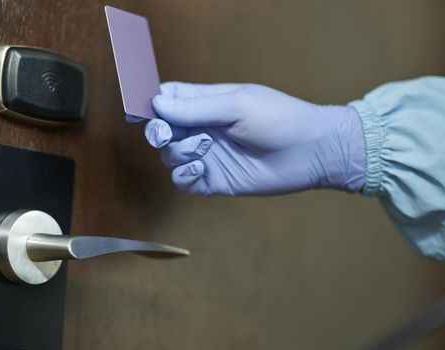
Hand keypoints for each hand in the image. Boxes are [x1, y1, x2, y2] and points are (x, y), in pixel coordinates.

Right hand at [144, 82, 364, 194]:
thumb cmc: (279, 118)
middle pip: (163, 130)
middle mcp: (202, 129)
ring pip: (170, 156)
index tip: (134, 110)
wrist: (310, 152)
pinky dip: (183, 175)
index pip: (168, 100)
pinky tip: (198, 169)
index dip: (150, 104)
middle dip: (159, 131)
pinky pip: (183, 181)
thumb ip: (196, 107)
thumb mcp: (236, 105)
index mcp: (206, 103)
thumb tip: (157, 103)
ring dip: (178, 152)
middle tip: (165, 133)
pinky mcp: (213, 180)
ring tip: (202, 149)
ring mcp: (207, 156)